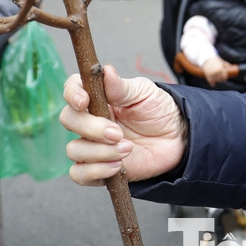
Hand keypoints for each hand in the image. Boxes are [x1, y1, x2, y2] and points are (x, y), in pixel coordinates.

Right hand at [60, 67, 185, 186]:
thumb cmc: (158, 110)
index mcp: (98, 97)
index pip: (72, 89)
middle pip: (68, 120)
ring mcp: (92, 145)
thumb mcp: (144, 93)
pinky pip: (79, 174)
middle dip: (91, 128)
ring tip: (127, 149)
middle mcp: (90, 120)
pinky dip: (96, 172)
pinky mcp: (99, 169)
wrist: (176, 138)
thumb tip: (105, 71)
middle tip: (117, 133)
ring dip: (99, 152)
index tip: (84, 102)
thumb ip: (122, 87)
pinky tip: (118, 166)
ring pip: (73, 150)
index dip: (72, 94)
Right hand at [202, 57, 229, 85]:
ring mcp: (212, 73)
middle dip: (220, 80)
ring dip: (216, 82)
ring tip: (216, 82)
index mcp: (221, 69)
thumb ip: (226, 64)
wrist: (207, 58)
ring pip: (215, 80)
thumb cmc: (215, 60)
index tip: (223, 79)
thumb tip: (230, 65)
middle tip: (219, 80)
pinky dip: (212, 83)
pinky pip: (210, 80)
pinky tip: (213, 85)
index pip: (224, 76)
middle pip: (219, 79)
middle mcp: (216, 72)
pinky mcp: (207, 74)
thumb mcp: (221, 62)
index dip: (224, 78)